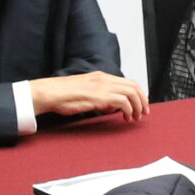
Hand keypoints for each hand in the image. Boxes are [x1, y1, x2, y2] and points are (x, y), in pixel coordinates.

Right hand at [31, 72, 149, 121]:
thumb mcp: (86, 93)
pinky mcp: (99, 96)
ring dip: (137, 106)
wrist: (50, 93)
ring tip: (135, 117)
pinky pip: (123, 102)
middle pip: (134, 86)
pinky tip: (125, 117)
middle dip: (143, 100)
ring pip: (131, 93)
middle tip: (143, 112)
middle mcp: (104, 79)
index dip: (138, 94)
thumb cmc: (63, 94)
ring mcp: (102, 87)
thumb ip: (101, 98)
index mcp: (101, 77)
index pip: (128, 82)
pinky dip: (128, 110)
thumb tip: (111, 107)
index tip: (140, 105)